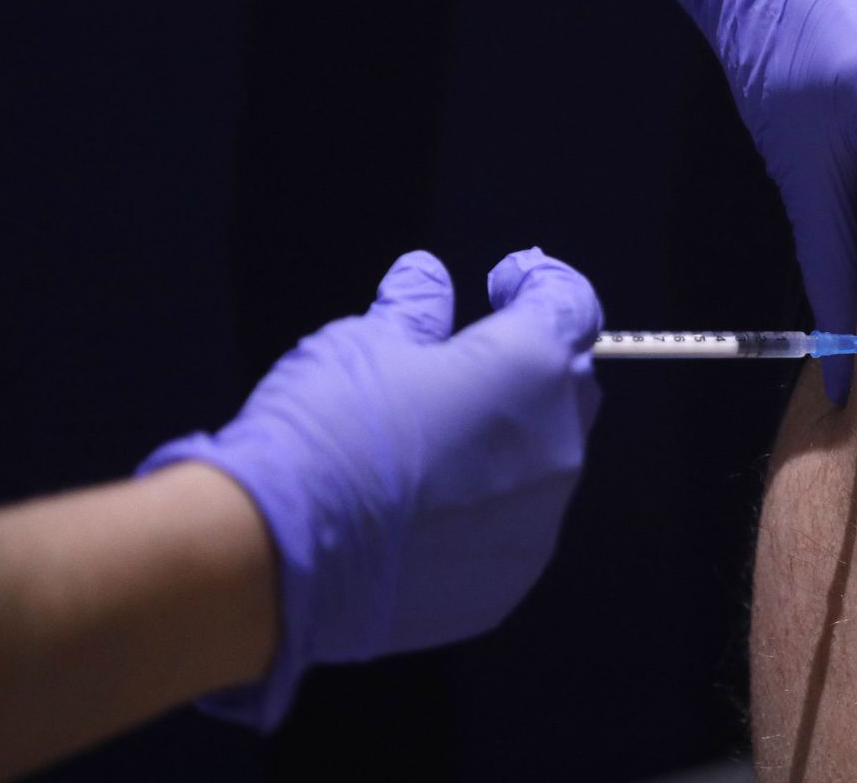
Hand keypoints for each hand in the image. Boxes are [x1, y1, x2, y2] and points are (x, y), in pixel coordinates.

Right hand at [140, 248, 600, 728]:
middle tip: (470, 358)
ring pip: (548, 460)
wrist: (284, 560)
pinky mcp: (511, 577)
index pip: (572, 303)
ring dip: (512, 438)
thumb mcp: (363, 343)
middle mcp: (558, 444)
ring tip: (438, 438)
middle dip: (533, 362)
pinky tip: (428, 505)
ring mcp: (540, 521)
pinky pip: (516, 524)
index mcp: (531, 367)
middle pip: (570, 384)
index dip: (541, 282)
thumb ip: (414, 309)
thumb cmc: (328, 433)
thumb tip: (428, 279)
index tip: (506, 281)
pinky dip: (487, 503)